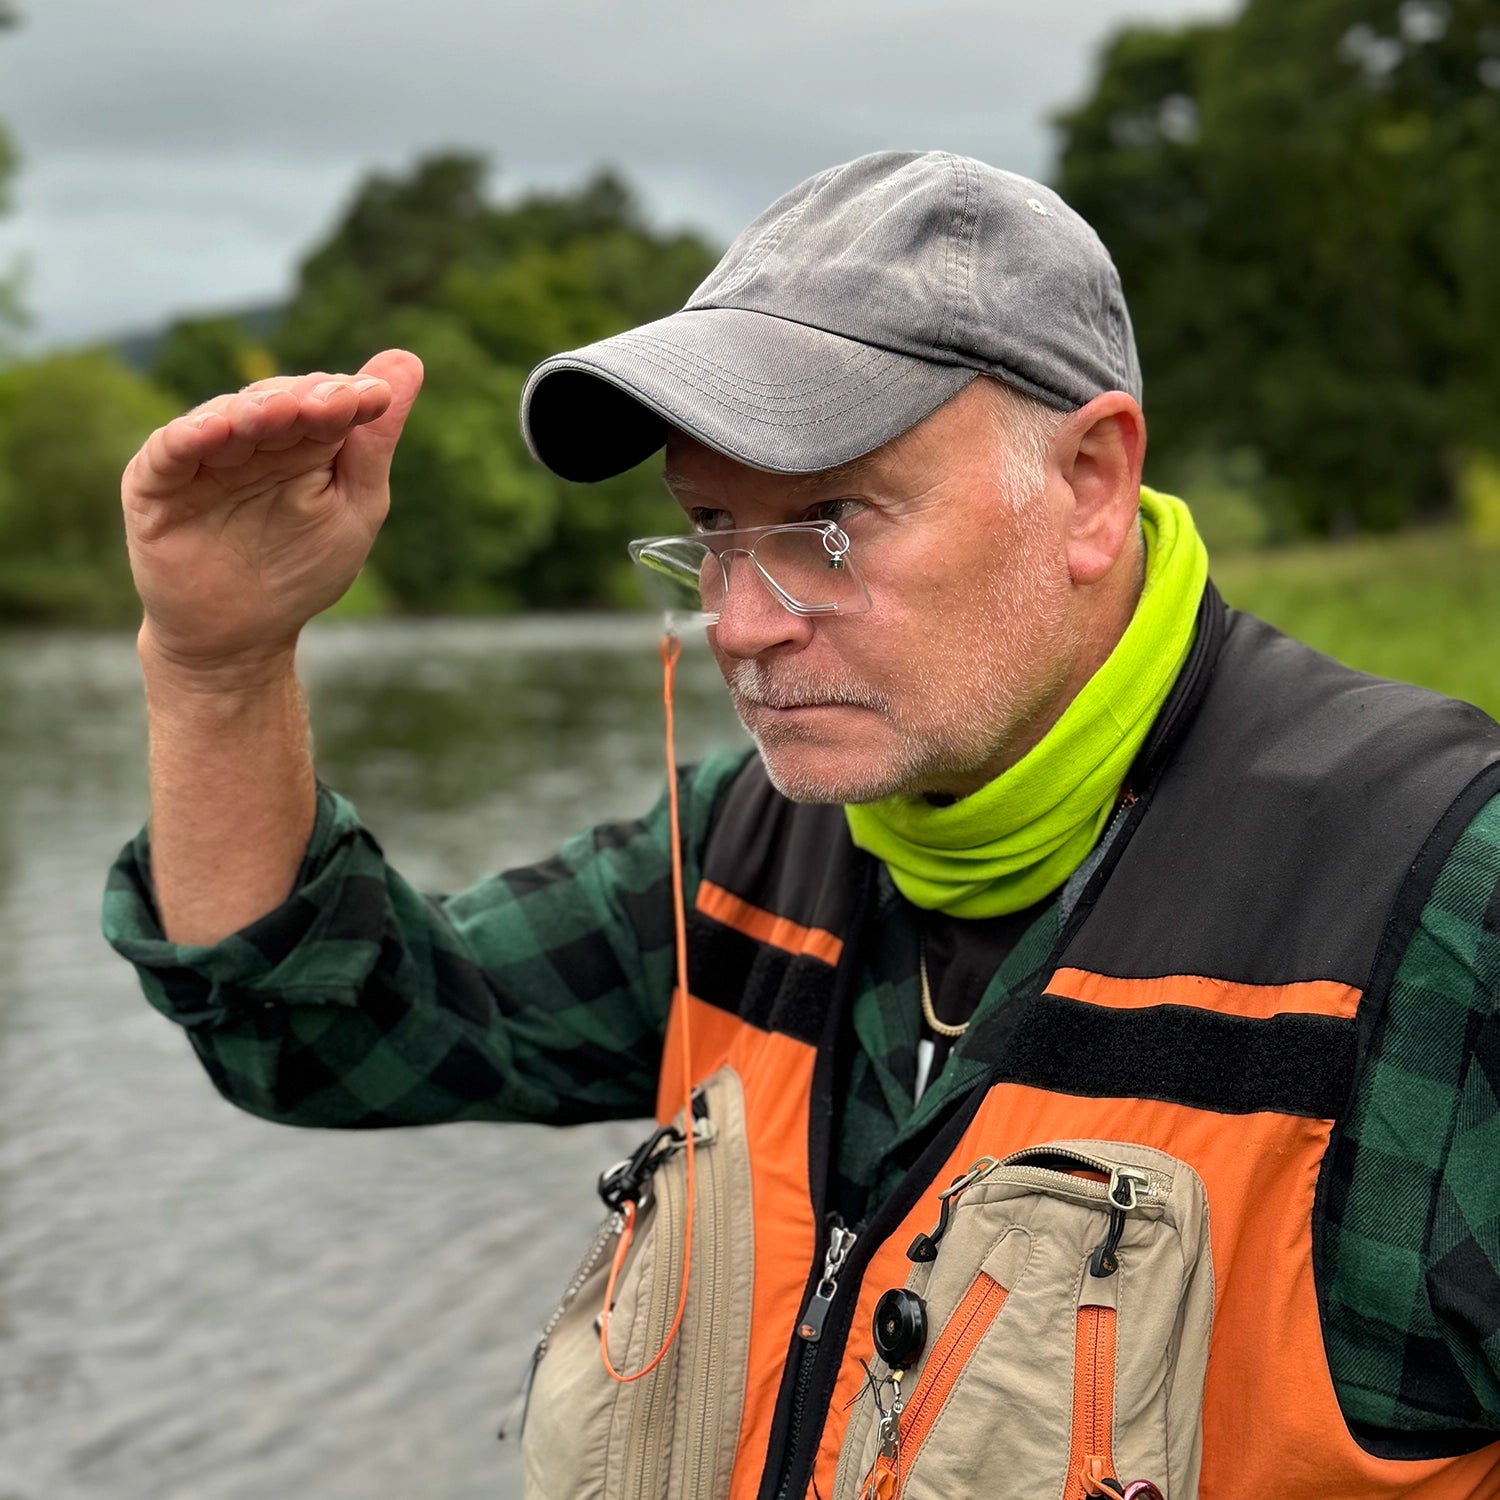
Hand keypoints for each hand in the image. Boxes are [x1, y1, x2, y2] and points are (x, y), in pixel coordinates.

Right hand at [122, 348, 423, 677]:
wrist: (242, 637)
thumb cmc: (303, 570)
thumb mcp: (354, 506)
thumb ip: (374, 440)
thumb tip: (407, 361)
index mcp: (303, 440)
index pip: (326, 402)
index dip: (348, 397)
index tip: (374, 398)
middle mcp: (252, 438)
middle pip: (277, 402)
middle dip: (304, 400)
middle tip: (333, 402)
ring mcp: (203, 455)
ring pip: (226, 418)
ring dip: (254, 411)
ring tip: (281, 411)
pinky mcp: (156, 481)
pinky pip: (171, 450)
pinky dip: (192, 435)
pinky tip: (218, 428)